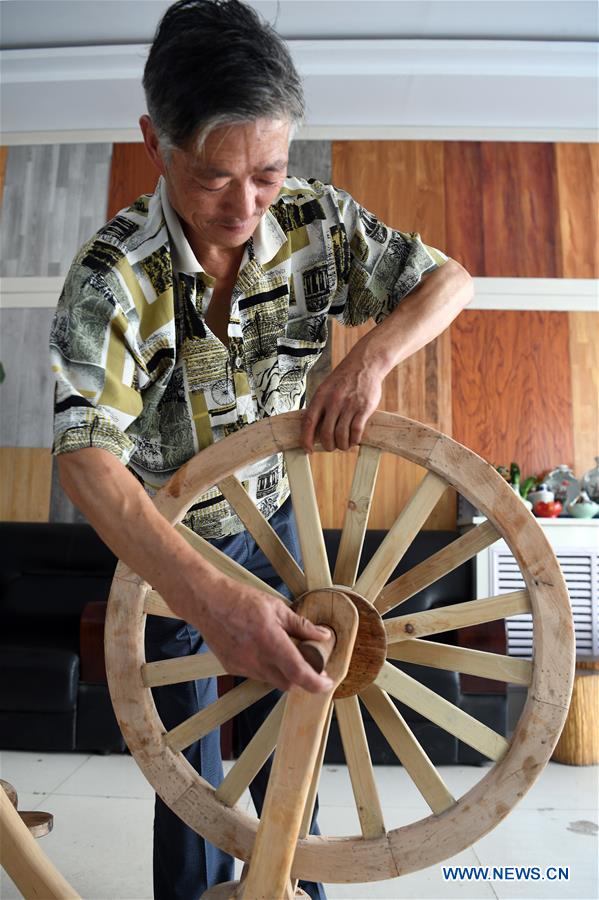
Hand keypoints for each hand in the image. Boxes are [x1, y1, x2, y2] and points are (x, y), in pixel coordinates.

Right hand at [179, 579, 334, 693]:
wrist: (207, 602)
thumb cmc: (240, 600)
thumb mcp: (276, 607)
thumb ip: (301, 625)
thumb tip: (323, 635)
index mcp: (271, 642)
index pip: (299, 673)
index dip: (316, 683)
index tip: (327, 682)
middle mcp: (256, 659)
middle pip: (287, 683)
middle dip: (301, 678)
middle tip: (308, 663)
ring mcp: (242, 666)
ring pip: (271, 680)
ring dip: (282, 672)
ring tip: (283, 651)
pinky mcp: (232, 667)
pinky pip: (255, 675)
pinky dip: (265, 668)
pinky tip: (262, 650)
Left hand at [301, 352, 382, 452]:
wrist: (364, 365)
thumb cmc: (343, 379)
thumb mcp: (325, 388)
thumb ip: (319, 406)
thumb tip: (313, 429)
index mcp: (320, 397)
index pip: (309, 422)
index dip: (306, 439)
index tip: (307, 449)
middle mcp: (333, 401)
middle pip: (326, 433)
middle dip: (328, 445)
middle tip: (331, 447)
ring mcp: (349, 405)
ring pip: (341, 435)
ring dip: (342, 445)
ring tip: (344, 445)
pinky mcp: (364, 408)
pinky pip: (356, 431)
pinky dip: (354, 440)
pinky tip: (354, 440)